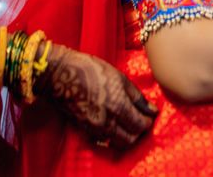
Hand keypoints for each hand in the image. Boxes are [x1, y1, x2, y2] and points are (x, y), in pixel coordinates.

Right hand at [36, 44, 157, 149]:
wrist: (61, 74)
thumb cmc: (92, 70)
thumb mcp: (120, 78)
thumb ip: (137, 96)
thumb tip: (152, 109)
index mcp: (118, 108)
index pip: (140, 126)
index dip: (148, 122)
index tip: (150, 115)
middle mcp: (107, 122)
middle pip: (129, 140)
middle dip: (138, 132)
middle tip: (141, 120)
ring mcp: (93, 128)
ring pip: (116, 143)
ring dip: (126, 136)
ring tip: (129, 123)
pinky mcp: (84, 129)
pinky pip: (103, 140)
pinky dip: (112, 136)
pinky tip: (114, 123)